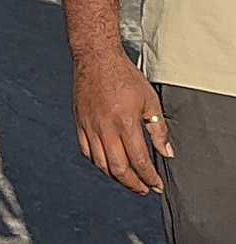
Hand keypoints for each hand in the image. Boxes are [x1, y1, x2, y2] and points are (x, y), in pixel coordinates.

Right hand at [72, 49, 172, 194]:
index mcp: (125, 122)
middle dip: (133, 183)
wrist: (96, 58)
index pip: (139, 160)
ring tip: (127, 179)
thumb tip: (167, 153)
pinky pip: (85, 150)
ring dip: (115, 176)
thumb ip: (158, 130)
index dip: (149, 177)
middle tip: (143, 188)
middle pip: (118, 168)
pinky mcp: (79, 121)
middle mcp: (105, 127)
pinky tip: (107, 163)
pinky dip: (97, 162)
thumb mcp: (149, 101)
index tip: (156, 185)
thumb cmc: (124, 76)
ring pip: (100, 163)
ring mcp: (89, 125)